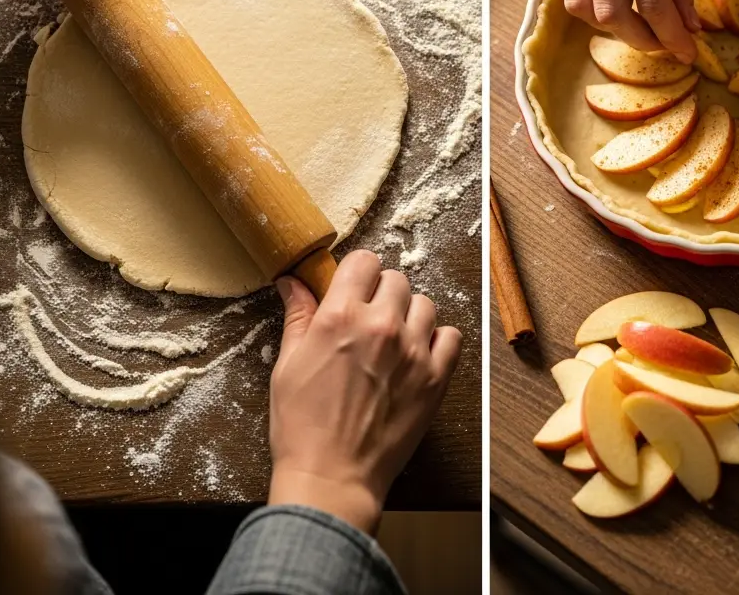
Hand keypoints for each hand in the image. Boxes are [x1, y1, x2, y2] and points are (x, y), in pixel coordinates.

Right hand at [267, 250, 461, 533]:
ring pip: (425, 304)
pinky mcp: (436, 377)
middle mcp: (381, 325)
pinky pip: (451, 336)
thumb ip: (298, 316)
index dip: (358, 272)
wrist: (331, 478)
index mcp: (341, 315)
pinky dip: (438, 341)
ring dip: (410, 315)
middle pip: (396, 280)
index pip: (364, 261)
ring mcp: (413, 350)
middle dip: (382, 293)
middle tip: (370, 319)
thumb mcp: (288, 364)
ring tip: (394, 339)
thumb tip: (293, 282)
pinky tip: (419, 355)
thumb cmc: (302, 425)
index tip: (355, 287)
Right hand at [551, 0, 703, 59]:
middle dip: (640, 40)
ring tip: (634, 22)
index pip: (653, 5)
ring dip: (607, 26)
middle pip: (611, 15)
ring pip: (579, 6)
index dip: (671, 38)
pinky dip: (583, 2)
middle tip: (662, 42)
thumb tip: (686, 25)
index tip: (687, 53)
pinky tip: (607, 0)